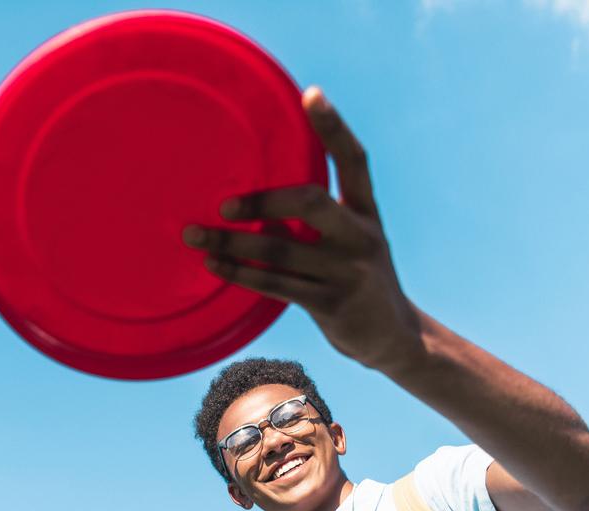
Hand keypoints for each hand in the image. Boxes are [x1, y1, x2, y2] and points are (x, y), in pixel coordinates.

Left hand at [182, 86, 419, 371]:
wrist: (394, 338)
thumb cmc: (359, 282)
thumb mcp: (351, 245)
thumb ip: (315, 223)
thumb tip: (254, 206)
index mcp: (367, 213)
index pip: (355, 161)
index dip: (333, 127)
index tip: (310, 94)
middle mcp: (360, 237)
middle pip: (309, 201)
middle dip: (262, 200)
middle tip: (224, 205)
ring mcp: (348, 272)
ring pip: (280, 249)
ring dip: (232, 244)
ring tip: (195, 236)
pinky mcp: (331, 304)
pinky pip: (276, 284)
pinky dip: (241, 275)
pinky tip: (215, 266)